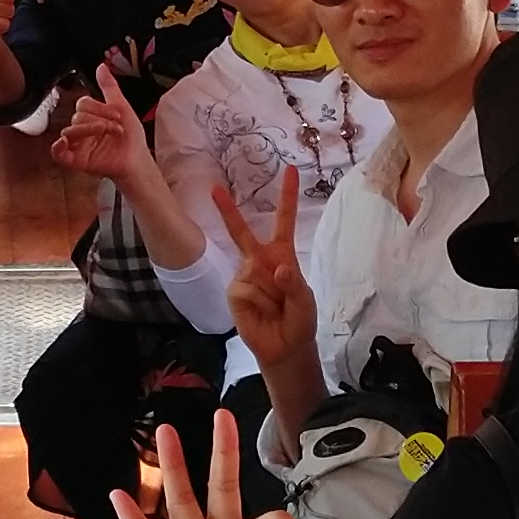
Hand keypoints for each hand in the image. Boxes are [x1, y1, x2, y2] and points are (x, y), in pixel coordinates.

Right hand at [47, 64, 159, 191]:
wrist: (138, 161)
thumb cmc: (131, 138)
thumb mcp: (122, 106)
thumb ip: (109, 87)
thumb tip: (101, 66)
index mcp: (91, 116)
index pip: (83, 104)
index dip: (99, 108)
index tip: (117, 116)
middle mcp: (83, 129)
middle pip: (77, 116)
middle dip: (98, 121)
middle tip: (115, 129)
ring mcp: (78, 145)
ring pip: (69, 131)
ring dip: (88, 131)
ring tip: (106, 136)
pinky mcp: (76, 160)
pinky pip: (58, 153)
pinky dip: (58, 147)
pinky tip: (64, 143)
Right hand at [209, 168, 317, 375]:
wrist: (285, 347)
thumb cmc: (299, 319)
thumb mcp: (305, 300)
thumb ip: (293, 283)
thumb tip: (277, 270)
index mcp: (281, 255)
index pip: (283, 221)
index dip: (287, 196)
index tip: (291, 171)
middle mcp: (259, 261)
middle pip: (241, 232)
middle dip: (227, 210)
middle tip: (213, 188)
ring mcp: (244, 276)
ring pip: (253, 272)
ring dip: (270, 293)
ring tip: (276, 308)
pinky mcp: (234, 293)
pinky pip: (244, 289)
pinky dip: (257, 301)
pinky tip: (261, 312)